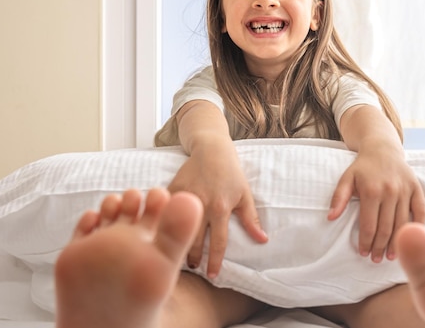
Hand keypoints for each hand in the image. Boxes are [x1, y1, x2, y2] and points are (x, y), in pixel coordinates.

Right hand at [168, 147, 267, 278]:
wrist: (211, 149)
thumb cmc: (231, 172)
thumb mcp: (244, 194)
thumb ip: (251, 219)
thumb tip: (263, 240)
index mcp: (220, 208)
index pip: (218, 243)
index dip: (215, 262)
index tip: (213, 276)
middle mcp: (201, 204)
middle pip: (194, 240)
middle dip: (193, 258)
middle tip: (193, 268)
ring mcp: (184, 197)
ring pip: (177, 228)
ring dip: (178, 245)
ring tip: (178, 257)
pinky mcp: (172, 189)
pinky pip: (166, 211)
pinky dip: (164, 224)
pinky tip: (161, 235)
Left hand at [328, 148, 424, 262]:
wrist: (383, 149)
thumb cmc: (362, 167)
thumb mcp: (346, 179)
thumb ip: (338, 198)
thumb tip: (330, 218)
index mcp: (371, 190)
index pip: (369, 225)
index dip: (366, 242)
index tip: (364, 253)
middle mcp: (390, 191)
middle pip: (386, 228)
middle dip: (380, 247)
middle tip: (376, 259)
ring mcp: (405, 190)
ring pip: (402, 224)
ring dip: (397, 243)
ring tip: (390, 256)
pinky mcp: (417, 189)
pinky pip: (420, 212)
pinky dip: (417, 228)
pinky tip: (411, 240)